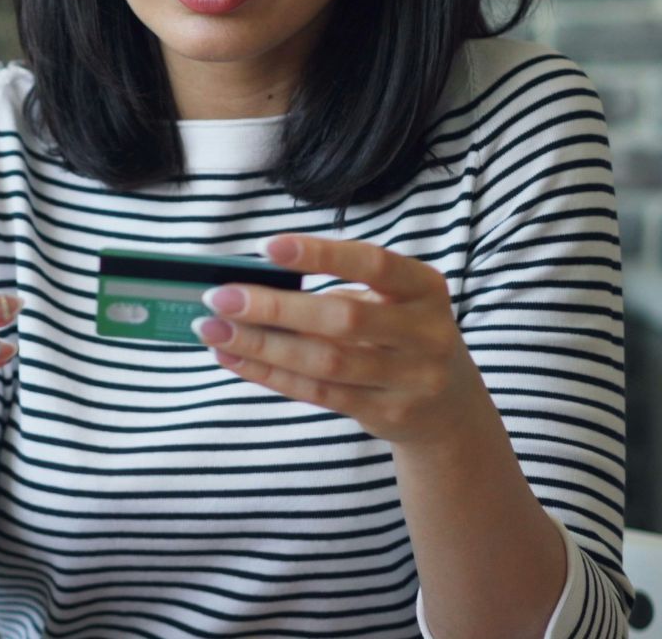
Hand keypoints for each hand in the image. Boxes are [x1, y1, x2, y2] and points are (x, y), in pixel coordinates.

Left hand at [195, 234, 485, 444]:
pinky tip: (234, 356)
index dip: (320, 255)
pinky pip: (318, 393)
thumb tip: (253, 284)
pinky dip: (269, 373)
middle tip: (219, 297)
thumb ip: (338, 290)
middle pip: (342, 319)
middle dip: (274, 307)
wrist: (449, 409)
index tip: (265, 246)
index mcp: (425, 288)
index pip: (373, 264)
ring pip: (324, 362)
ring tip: (213, 330)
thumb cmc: (400, 335)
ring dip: (261, 345)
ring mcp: (410, 379)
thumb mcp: (391, 302)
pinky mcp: (387, 414)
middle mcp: (425, 333)